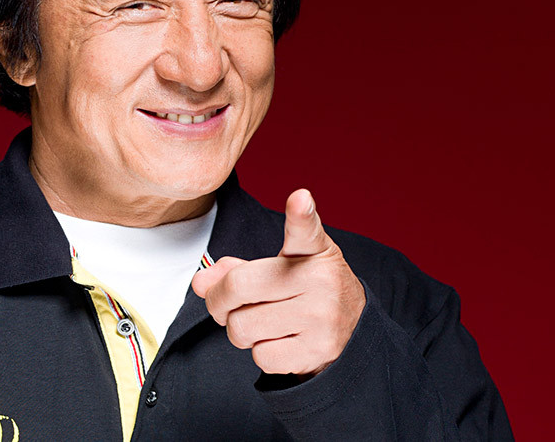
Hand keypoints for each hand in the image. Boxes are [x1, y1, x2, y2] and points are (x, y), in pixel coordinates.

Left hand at [192, 189, 364, 376]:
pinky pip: (260, 356)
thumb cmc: (306, 293)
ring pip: (242, 327)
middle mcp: (321, 281)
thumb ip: (237, 269)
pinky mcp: (317, 350)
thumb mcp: (281, 268)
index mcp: (312, 252)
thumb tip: (200, 282)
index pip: (305, 230)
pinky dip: (259, 352)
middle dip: (218, 300)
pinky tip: (277, 341)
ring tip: (259, 322)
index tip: (299, 199)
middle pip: (238, 287)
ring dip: (238, 330)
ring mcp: (321, 317)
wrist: (353, 332)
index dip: (300, 213)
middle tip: (223, 303)